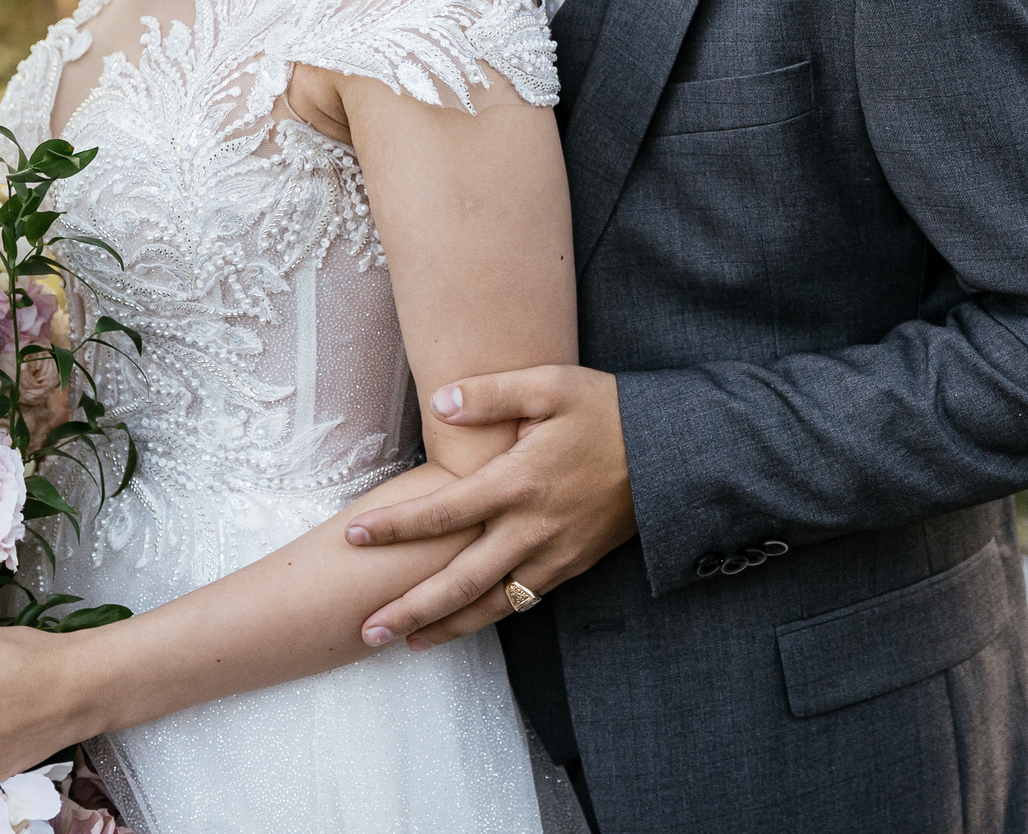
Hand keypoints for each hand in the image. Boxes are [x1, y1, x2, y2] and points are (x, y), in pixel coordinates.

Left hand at [345, 365, 634, 648]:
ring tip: (404, 643)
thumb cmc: (610, 411)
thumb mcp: (552, 385)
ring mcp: (553, 554)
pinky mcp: (571, 565)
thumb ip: (493, 394)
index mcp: (519, 482)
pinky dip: (488, 618)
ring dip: (444, 627)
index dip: (395, 528)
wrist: (674, 453)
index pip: (443, 512)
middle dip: (410, 608)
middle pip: (459, 581)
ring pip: (490, 604)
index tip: (353, 537)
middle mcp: (532, 528)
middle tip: (365, 629)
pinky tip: (463, 622)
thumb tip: (440, 402)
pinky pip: (522, 601)